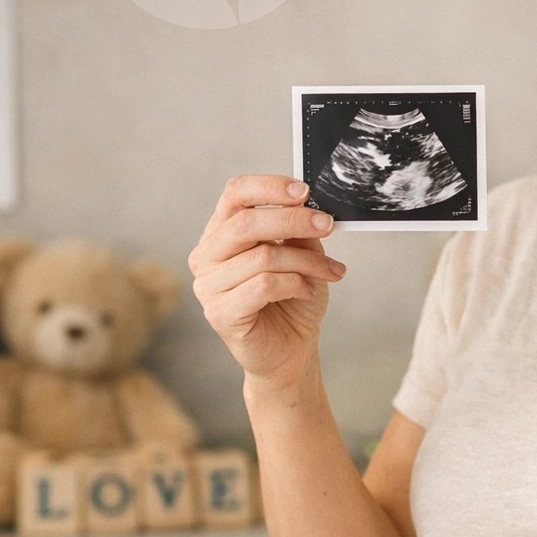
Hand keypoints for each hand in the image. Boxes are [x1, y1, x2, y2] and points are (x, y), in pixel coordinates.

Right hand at [188, 175, 345, 387]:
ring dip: (306, 261)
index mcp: (221, 232)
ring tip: (329, 271)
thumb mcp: (301, 255)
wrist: (290, 350)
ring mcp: (208, 286)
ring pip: (263, 257)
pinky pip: (264, 286)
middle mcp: (207, 255)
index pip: (234, 194)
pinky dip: (295, 284)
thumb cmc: (292, 300)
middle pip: (246, 223)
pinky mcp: (220, 313)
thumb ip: (297, 230)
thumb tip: (307, 204)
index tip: (304, 191)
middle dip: (293, 220)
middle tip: (327, 224)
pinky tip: (307, 291)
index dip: (269, 187)